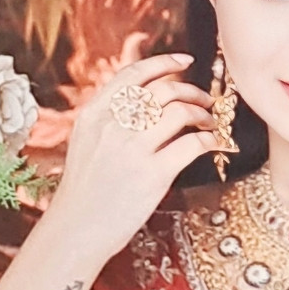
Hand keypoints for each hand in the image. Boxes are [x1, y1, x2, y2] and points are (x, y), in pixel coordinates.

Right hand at [30, 51, 214, 285]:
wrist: (77, 228)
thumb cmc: (85, 189)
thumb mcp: (85, 142)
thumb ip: (107, 117)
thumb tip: (142, 97)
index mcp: (93, 115)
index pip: (133, 75)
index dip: (163, 63)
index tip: (184, 61)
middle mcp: (112, 126)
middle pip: (162, 90)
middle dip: (191, 90)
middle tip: (204, 101)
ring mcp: (132, 149)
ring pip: (179, 112)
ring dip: (202, 114)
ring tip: (208, 122)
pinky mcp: (153, 174)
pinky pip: (191, 144)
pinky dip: (208, 139)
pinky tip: (211, 144)